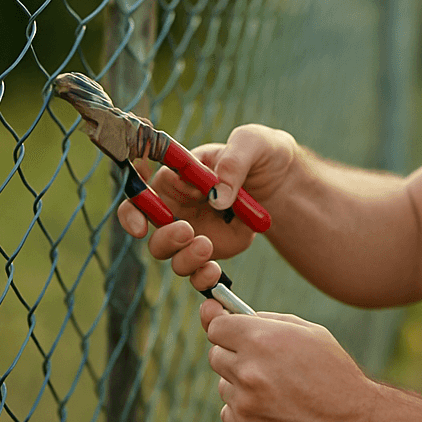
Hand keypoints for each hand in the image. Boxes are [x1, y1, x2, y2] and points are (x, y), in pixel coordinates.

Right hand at [116, 124, 297, 289]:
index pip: (140, 194)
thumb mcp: (252, 143)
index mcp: (176, 177)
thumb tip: (216, 197)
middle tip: (187, 230)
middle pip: (151, 231)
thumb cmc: (260, 152)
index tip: (144, 223)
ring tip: (206, 246)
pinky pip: (197, 272)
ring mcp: (193, 232)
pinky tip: (214, 272)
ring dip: (183, 258)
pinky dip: (201, 277)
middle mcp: (178, 207)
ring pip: (171, 256)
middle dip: (165, 237)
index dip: (137, 209)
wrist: (284, 179)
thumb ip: (232, 163)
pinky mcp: (212, 252)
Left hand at [202, 300, 380, 421]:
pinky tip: (275, 411)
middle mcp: (248, 369)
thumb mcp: (309, 333)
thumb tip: (224, 313)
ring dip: (242, 384)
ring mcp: (244, 402)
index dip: (226, 328)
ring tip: (278, 391)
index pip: (216, 326)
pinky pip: (229, 411)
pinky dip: (246, 410)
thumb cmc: (333, 372)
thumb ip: (267, 320)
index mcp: (262, 339)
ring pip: (225, 384)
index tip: (234, 333)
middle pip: (216, 354)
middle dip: (235, 355)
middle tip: (265, 364)